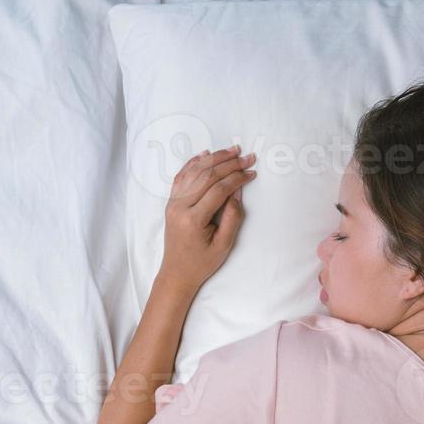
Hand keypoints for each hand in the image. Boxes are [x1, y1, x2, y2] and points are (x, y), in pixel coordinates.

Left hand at [158, 145, 256, 292]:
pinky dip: (193, 163)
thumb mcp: (224, 245)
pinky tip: (206, 154)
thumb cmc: (201, 263)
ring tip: (232, 150)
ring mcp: (172, 203)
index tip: (252, 172)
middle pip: (206, 176)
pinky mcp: (171, 202)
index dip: (237, 178)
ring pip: (194, 172)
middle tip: (247, 156)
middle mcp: (179, 207)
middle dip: (229, 164)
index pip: (218, 190)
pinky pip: (181, 176)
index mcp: (192, 219)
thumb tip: (238, 190)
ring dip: (214, 158)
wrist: (176, 273)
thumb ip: (232, 217)